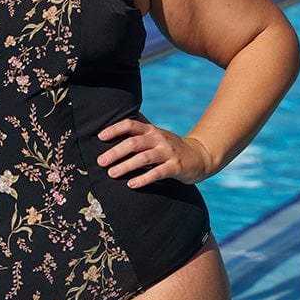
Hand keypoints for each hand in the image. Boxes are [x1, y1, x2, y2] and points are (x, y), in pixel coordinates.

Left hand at [97, 116, 211, 187]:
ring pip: (144, 158)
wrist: (199, 155)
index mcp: (151, 130)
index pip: (130, 124)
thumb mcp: (156, 134)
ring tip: (111, 174)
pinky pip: (157, 173)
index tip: (100, 137)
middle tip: (100, 161)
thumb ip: (140, 126)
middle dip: (115, 152)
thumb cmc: (170, 145)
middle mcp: (159, 139)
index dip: (114, 129)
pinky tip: (131, 184)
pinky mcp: (175, 167)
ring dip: (126, 166)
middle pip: (134, 143)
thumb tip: (120, 115)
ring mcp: (168, 152)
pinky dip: (143, 178)